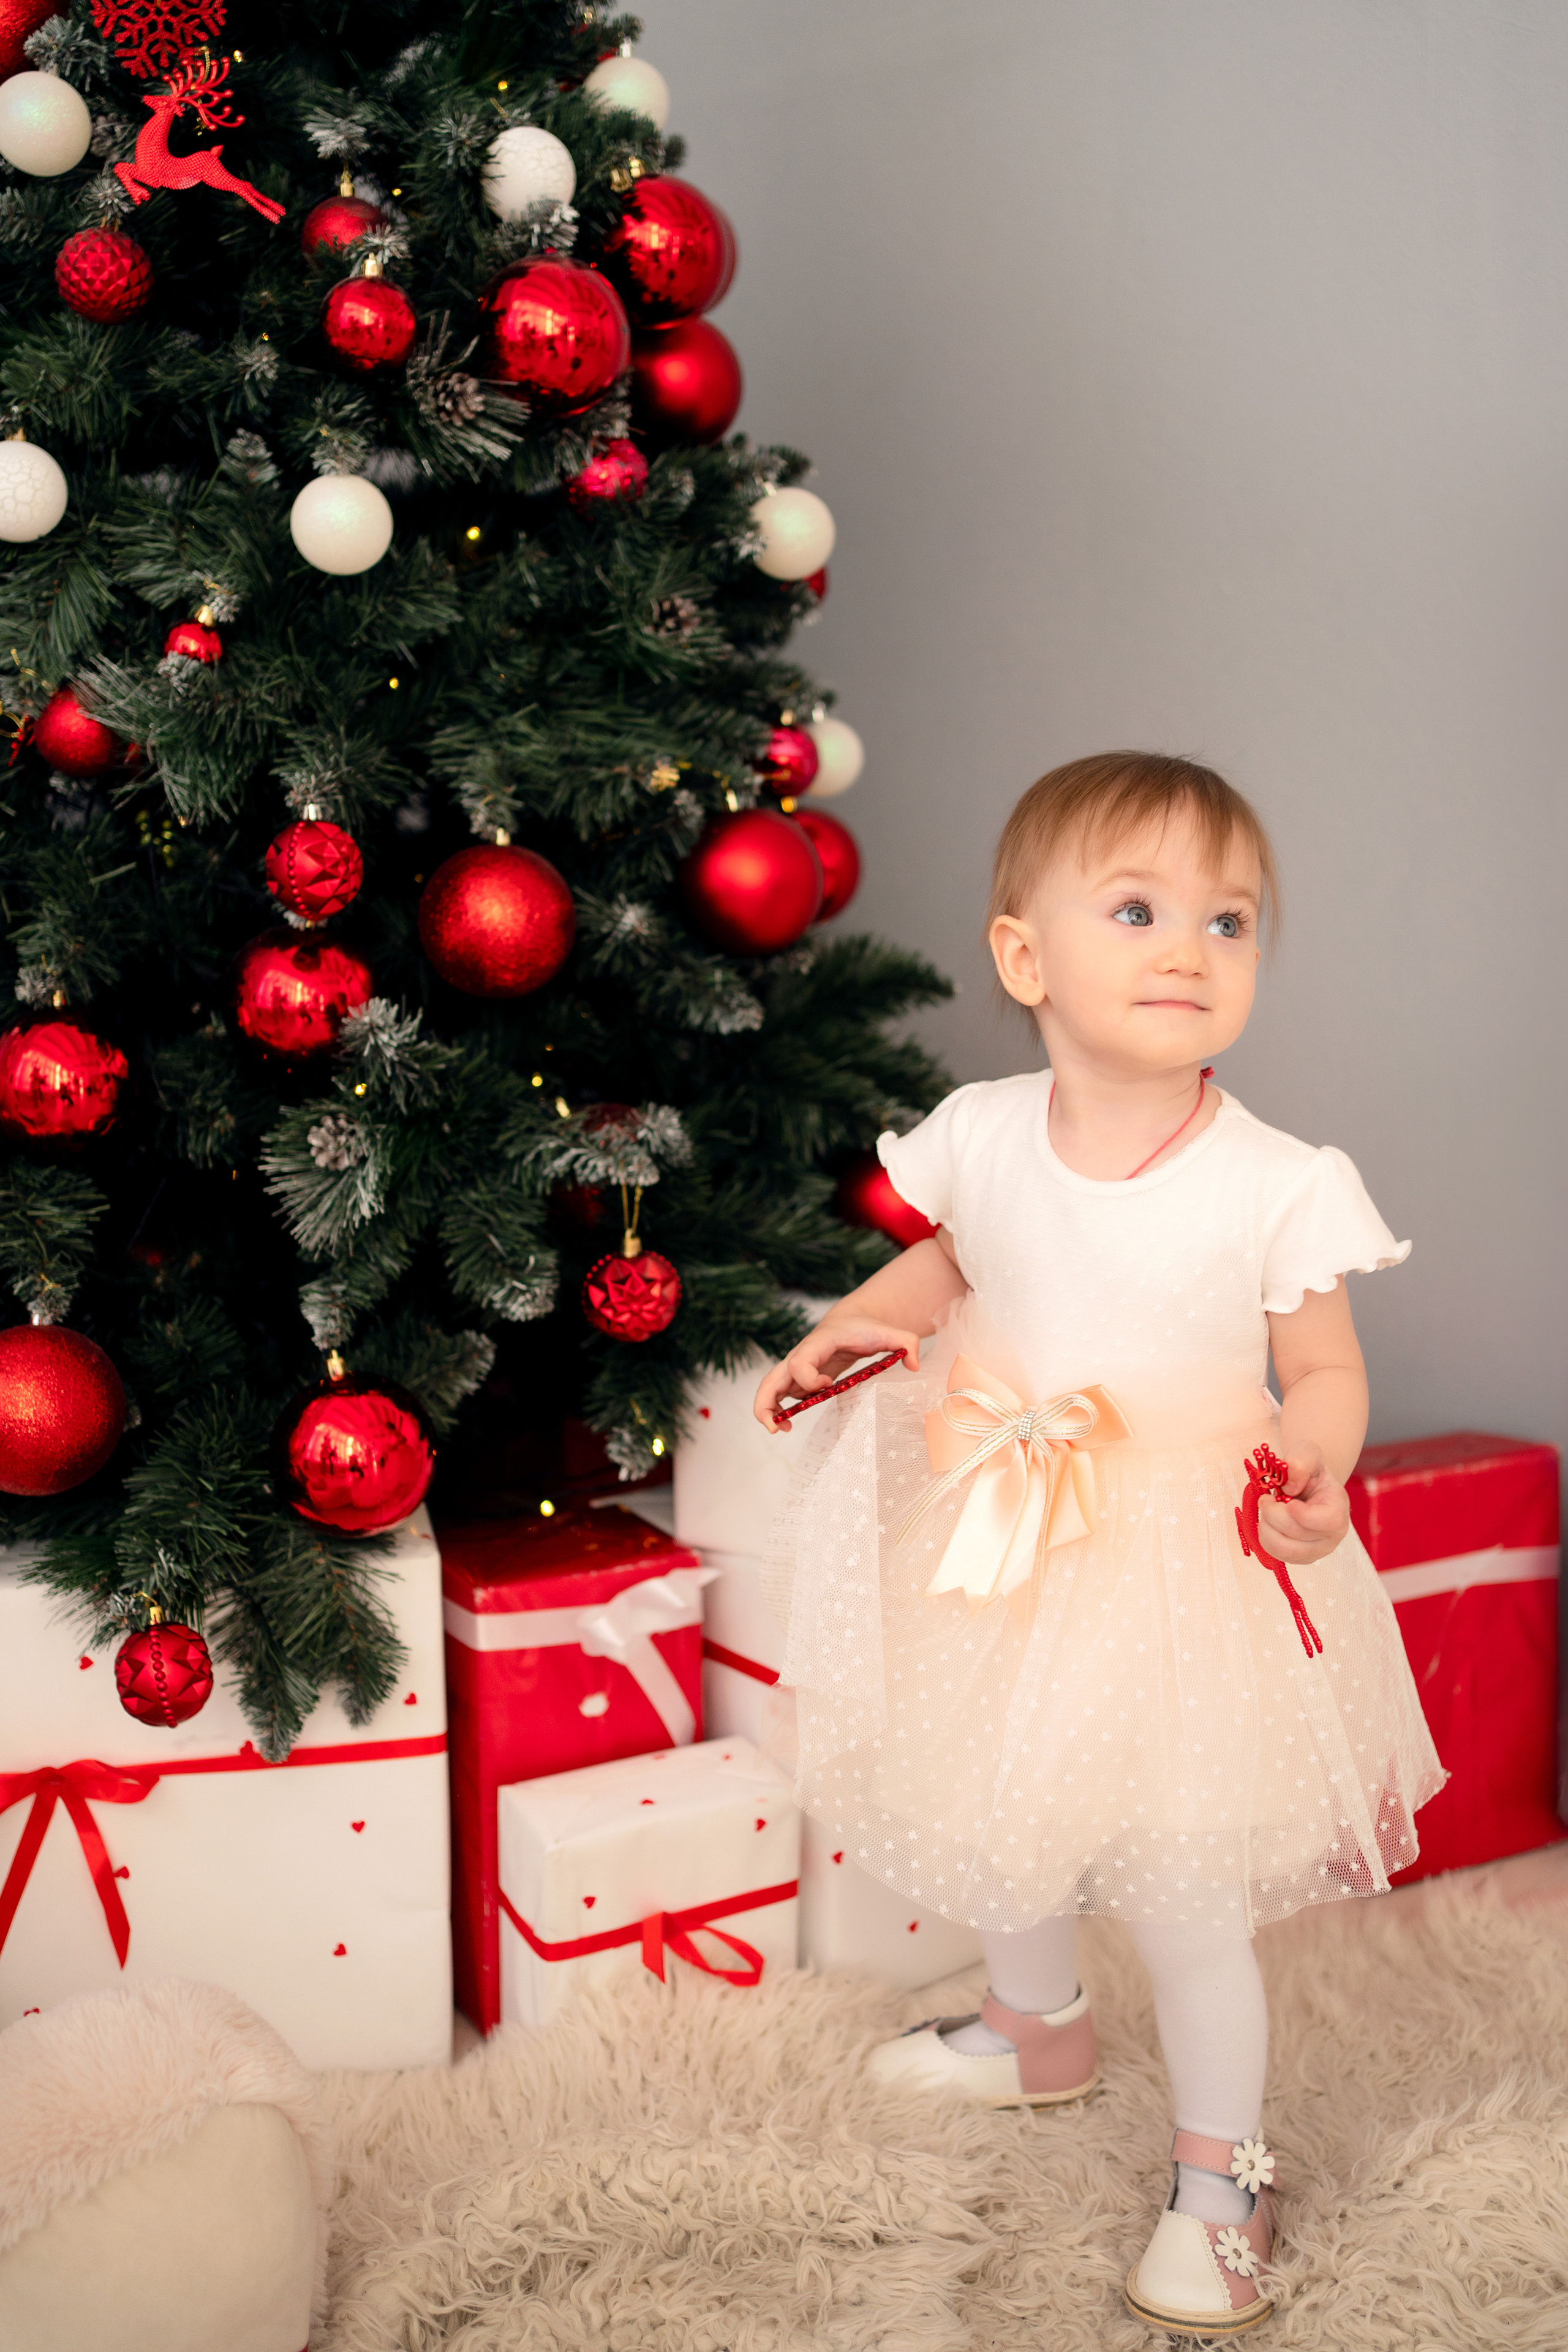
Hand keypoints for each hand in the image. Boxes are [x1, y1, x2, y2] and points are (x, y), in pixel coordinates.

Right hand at [753, 1319, 920, 1430]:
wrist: (851, 1320)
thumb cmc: (867, 1327)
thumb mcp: (891, 1332)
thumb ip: (907, 1343)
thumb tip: (913, 1366)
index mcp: (818, 1343)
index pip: (799, 1362)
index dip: (810, 1379)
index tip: (829, 1386)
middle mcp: (801, 1354)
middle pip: (771, 1377)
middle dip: (766, 1403)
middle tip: (776, 1428)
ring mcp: (797, 1367)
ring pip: (770, 1387)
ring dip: (768, 1410)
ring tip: (781, 1430)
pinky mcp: (798, 1377)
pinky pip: (780, 1394)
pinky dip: (778, 1409)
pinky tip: (790, 1423)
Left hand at [1257, 1441, 1349, 1565]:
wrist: (1307, 1485)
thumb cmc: (1308, 1469)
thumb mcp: (1306, 1453)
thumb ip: (1300, 1462)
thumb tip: (1290, 1488)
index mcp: (1339, 1507)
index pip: (1328, 1521)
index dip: (1302, 1514)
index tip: (1285, 1499)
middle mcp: (1333, 1534)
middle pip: (1297, 1534)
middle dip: (1273, 1514)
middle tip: (1266, 1498)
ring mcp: (1318, 1550)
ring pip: (1284, 1549)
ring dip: (1266, 1527)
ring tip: (1267, 1510)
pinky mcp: (1302, 1557)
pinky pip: (1277, 1555)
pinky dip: (1265, 1537)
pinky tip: (1269, 1522)